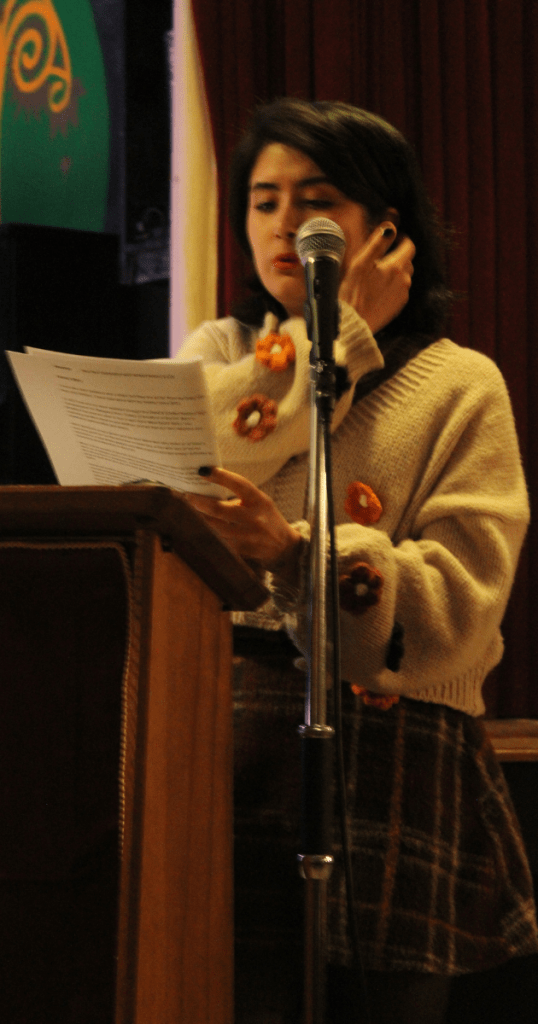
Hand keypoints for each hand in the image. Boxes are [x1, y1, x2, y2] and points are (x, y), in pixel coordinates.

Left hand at [186, 467, 302, 576]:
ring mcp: (249, 536)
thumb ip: (240, 496)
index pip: (239, 484)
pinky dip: (210, 531)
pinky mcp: (243, 550)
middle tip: (188, 495)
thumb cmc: (266, 517)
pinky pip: (221, 540)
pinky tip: (203, 525)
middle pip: (220, 510)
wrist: (284, 546)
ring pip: (216, 527)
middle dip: (200, 502)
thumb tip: (209, 488)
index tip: (203, 471)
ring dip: (202, 518)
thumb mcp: (259, 502)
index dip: (220, 477)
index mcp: (260, 501)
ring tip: (192, 509)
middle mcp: (255, 518)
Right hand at [339, 222, 414, 334]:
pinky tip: (377, 290)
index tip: (393, 239)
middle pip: (407, 261)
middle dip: (397, 256)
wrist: (353, 323)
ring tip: (376, 276)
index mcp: (396, 267)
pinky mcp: (398, 306)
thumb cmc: (353, 293)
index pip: (409, 246)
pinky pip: (399, 290)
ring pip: (403, 276)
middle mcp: (404, 280)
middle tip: (379, 259)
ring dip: (394, 272)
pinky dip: (391, 286)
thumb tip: (390, 227)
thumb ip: (378, 243)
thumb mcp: (361, 263)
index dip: (402, 239)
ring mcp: (402, 295)